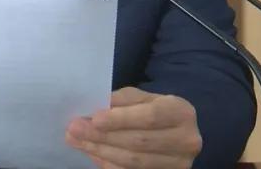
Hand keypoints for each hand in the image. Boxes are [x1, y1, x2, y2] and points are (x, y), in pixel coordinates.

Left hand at [66, 87, 201, 168]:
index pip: (149, 117)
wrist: (178, 134)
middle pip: (138, 142)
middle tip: (75, 129)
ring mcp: (177, 164)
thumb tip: (95, 107)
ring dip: (101, 151)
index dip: (121, 119)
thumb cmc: (158, 111)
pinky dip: (108, 164)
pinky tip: (92, 153)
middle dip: (103, 136)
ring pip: (133, 161)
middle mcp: (186, 141)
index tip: (94, 118)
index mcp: (181, 113)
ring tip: (77, 141)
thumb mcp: (145, 98)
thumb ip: (123, 101)